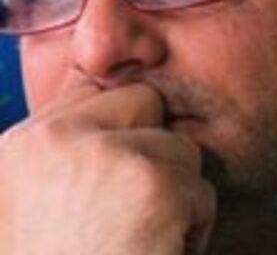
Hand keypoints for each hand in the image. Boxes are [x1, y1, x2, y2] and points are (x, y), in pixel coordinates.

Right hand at [0, 83, 215, 254]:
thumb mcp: (36, 206)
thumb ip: (73, 152)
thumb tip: (109, 98)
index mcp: (23, 146)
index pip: (94, 91)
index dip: (121, 123)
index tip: (125, 160)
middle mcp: (54, 139)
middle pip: (143, 100)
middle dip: (152, 146)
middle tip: (135, 204)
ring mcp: (101, 155)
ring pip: (178, 145)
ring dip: (175, 192)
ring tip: (142, 240)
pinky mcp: (150, 184)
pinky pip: (198, 186)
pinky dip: (193, 225)